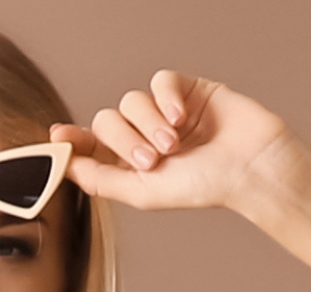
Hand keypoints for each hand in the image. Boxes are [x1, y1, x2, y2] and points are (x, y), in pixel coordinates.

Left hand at [49, 69, 302, 213]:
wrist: (253, 168)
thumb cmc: (205, 186)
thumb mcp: (143, 192)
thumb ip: (100, 179)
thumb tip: (63, 165)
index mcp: (132, 163)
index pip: (92, 145)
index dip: (73, 140)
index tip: (57, 137)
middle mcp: (145, 135)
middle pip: (106, 120)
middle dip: (123, 139)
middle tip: (152, 159)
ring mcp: (166, 112)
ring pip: (130, 100)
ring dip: (148, 123)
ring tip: (174, 144)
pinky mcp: (188, 90)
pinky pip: (159, 80)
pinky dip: (164, 97)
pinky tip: (181, 117)